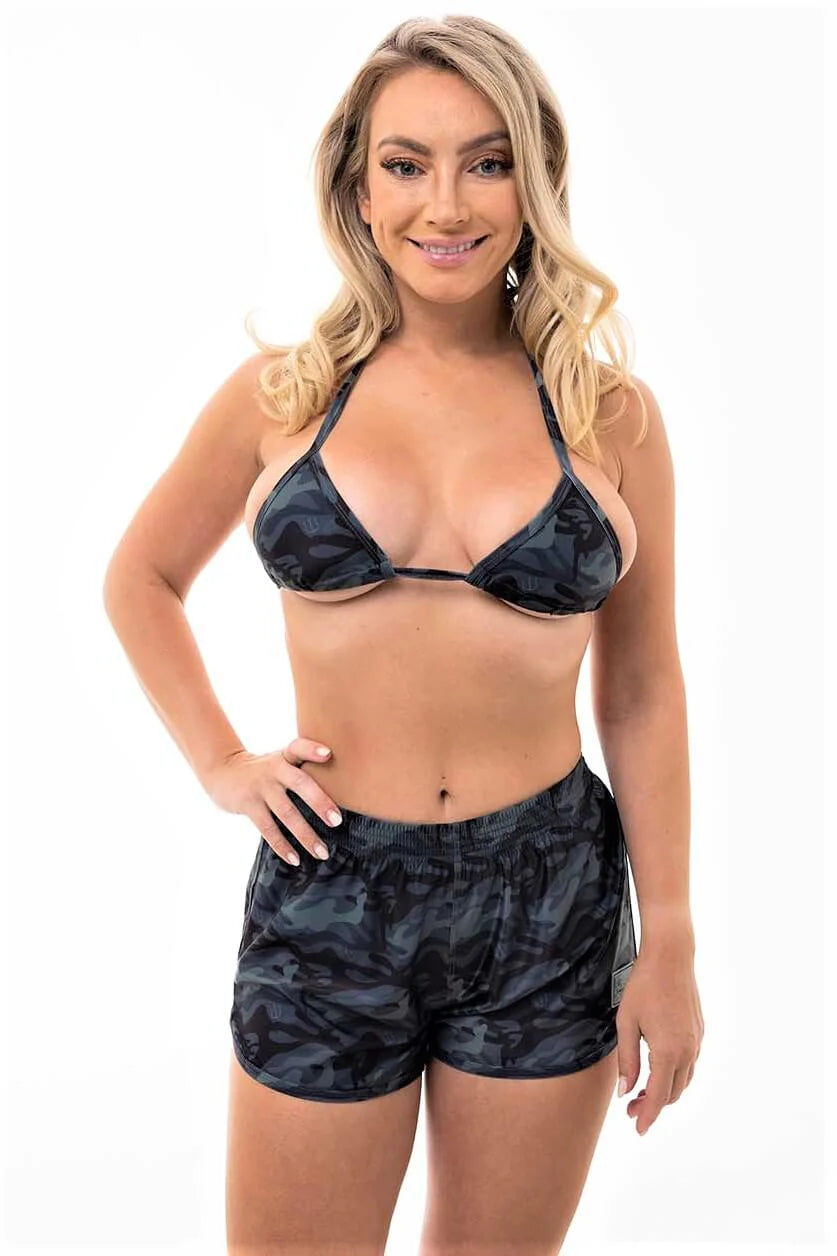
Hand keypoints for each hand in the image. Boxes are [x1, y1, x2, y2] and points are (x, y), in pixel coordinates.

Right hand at [201, 736, 341, 864]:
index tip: (328, 754)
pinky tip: (295, 859)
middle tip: (337, 821)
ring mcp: (260, 788)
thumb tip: (341, 793)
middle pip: (299, 783)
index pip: (298, 747)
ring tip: (322, 852)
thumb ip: (304, 768)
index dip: (312, 749)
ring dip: (305, 835)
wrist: (223, 771)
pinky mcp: (248, 805)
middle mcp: (274, 769)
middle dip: (319, 802)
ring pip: (286, 813)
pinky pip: (267, 828)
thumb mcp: (281, 760)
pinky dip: (282, 845)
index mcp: (285, 756)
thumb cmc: (265, 769)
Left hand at [614, 938, 703, 1135]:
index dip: (647, 1116)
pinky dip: (675, 1076)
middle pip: (672, 1093)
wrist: (671, 957)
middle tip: (630, 1109)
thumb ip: (627, 1060)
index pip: (657, 1096)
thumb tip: (624, 1092)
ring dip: (665, 1091)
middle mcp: (687, 1051)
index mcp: (667, 1052)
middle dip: (652, 1105)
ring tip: (642, 1093)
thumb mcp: (626, 1023)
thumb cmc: (644, 987)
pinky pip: (689, 1065)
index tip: (638, 1130)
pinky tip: (659, 1071)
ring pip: (683, 1081)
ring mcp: (696, 1042)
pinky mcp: (699, 1033)